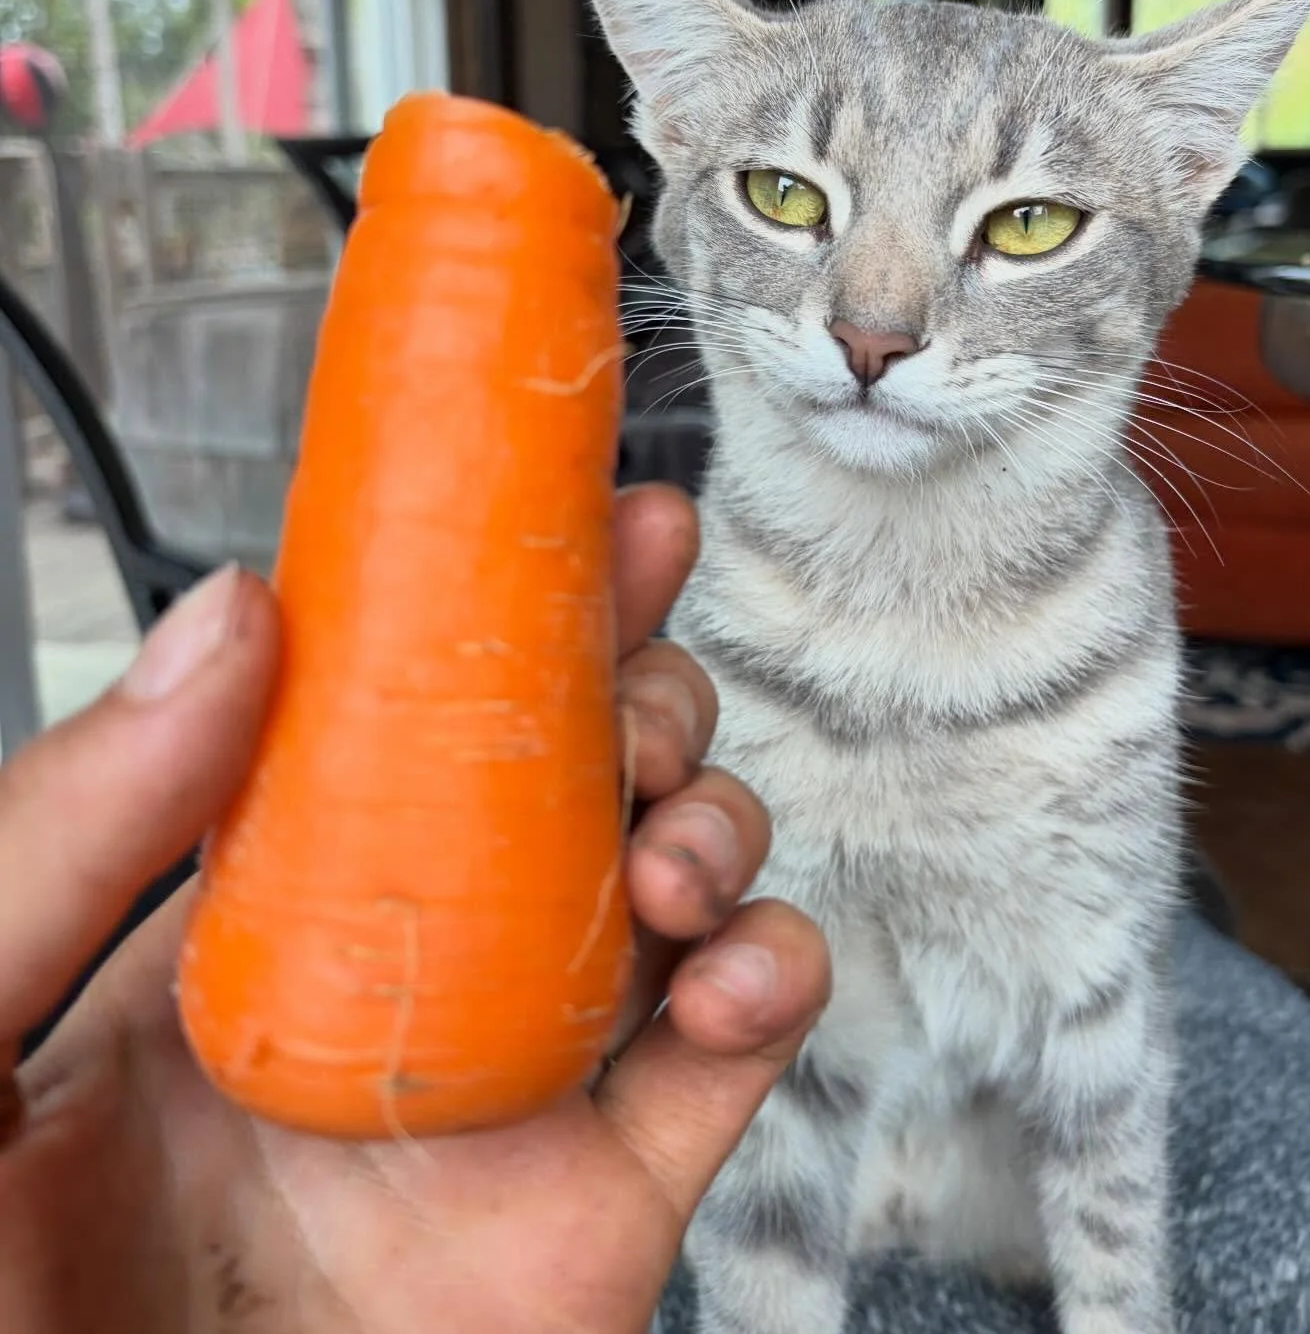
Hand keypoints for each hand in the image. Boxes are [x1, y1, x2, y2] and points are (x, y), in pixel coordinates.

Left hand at [0, 484, 829, 1332]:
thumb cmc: (0, 1296)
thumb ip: (72, 828)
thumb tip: (232, 616)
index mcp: (277, 900)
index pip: (418, 703)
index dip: (512, 597)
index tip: (583, 512)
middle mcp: (421, 961)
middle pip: (576, 763)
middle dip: (641, 684)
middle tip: (633, 681)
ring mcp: (525, 1070)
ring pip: (678, 874)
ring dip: (717, 813)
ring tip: (666, 845)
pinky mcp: (608, 1190)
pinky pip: (736, 1051)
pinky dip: (775, 976)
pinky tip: (733, 970)